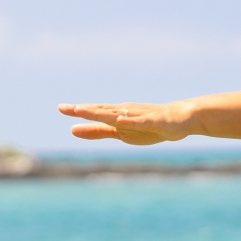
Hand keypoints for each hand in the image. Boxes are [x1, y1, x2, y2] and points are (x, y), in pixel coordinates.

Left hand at [58, 102, 190, 144]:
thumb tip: (71, 130)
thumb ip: (96, 131)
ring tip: (86, 111)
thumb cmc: (147, 125)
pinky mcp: (154, 121)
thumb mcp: (119, 133)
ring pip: (118, 114)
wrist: (179, 119)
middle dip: (86, 110)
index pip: (94, 111)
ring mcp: (139, 115)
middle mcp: (125, 112)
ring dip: (102, 113)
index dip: (78, 110)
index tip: (61, 108)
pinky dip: (129, 121)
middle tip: (68, 108)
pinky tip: (120, 120)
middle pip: (102, 110)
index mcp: (116, 115)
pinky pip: (140, 122)